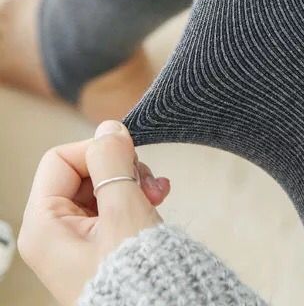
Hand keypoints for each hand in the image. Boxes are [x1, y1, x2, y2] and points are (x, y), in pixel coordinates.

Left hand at [18, 120, 170, 305]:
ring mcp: (74, 239)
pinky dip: (134, 196)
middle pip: (82, 170)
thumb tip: (108, 128)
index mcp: (43, 225)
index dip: (97, 151)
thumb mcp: (124, 210)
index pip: (61, 159)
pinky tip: (156, 200)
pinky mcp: (96, 244)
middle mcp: (52, 231)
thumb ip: (113, 162)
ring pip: (100, 184)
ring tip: (157, 194)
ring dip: (132, 181)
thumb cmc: (134, 278)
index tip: (130, 157)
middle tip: (147, 180)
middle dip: (119, 168)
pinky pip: (110, 203)